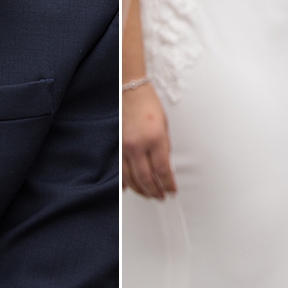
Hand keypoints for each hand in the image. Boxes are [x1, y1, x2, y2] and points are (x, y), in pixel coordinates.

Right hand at [122, 81, 175, 199]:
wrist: (129, 90)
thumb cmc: (148, 104)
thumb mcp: (164, 127)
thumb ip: (164, 149)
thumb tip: (165, 169)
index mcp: (155, 138)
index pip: (163, 170)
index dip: (168, 185)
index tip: (172, 191)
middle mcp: (138, 144)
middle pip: (147, 179)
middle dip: (156, 191)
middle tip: (161, 197)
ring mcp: (124, 146)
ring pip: (132, 179)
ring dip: (142, 190)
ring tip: (149, 195)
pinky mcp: (115, 147)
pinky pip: (119, 171)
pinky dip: (124, 183)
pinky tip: (129, 189)